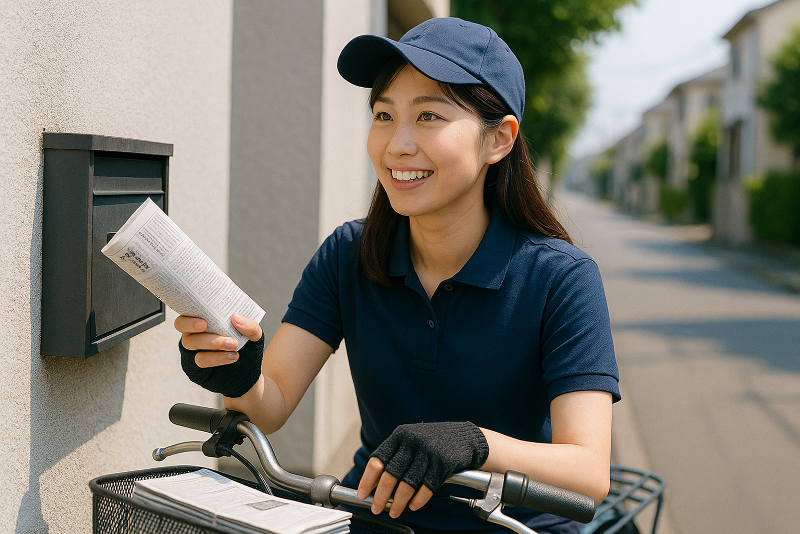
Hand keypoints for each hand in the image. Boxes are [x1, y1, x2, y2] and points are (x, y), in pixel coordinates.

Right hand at [175, 313, 262, 366]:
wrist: (249, 370)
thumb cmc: (246, 346)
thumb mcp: (254, 334)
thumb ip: (249, 325)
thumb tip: (235, 317)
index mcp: (203, 320)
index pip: (186, 316)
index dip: (189, 319)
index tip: (204, 322)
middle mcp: (194, 334)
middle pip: (186, 332)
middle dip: (205, 336)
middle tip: (222, 337)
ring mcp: (194, 351)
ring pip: (193, 346)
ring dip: (214, 345)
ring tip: (233, 346)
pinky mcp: (196, 366)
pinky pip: (200, 361)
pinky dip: (216, 358)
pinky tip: (231, 357)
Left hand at [357, 421, 488, 517]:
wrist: (465, 438)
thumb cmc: (434, 442)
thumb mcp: (412, 440)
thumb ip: (396, 456)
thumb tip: (376, 484)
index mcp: (400, 436)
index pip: (377, 460)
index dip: (368, 479)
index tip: (363, 494)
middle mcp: (412, 442)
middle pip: (390, 475)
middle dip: (381, 496)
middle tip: (377, 508)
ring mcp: (428, 452)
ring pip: (407, 484)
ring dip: (398, 502)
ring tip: (394, 512)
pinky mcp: (443, 463)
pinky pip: (426, 488)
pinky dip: (418, 500)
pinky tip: (413, 506)